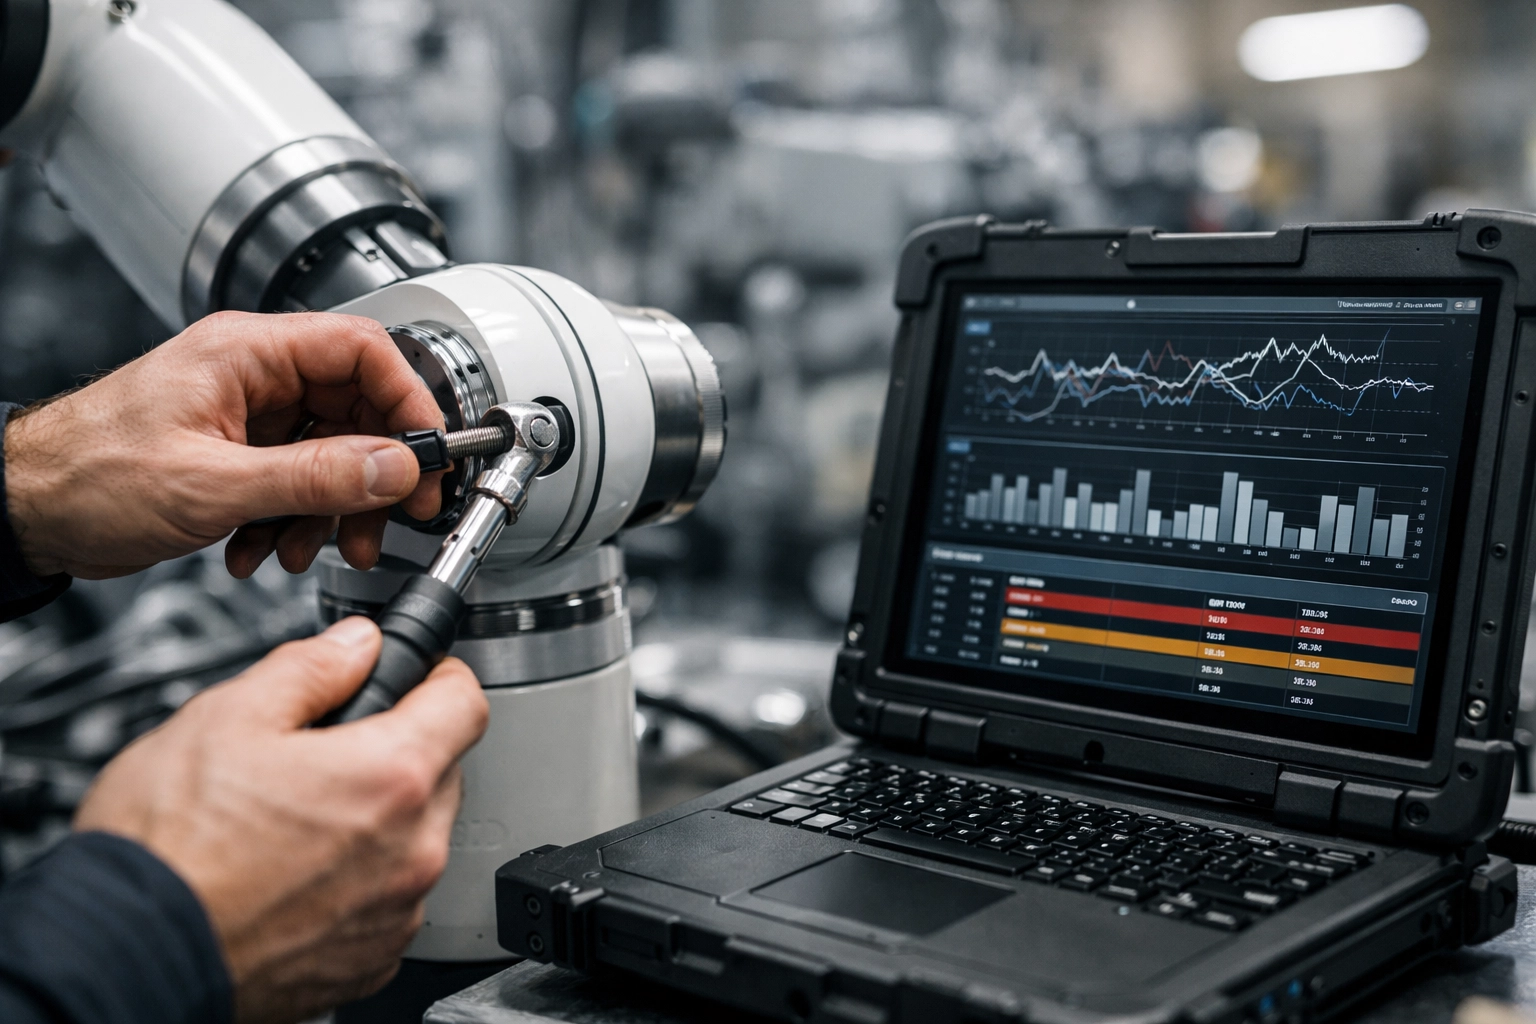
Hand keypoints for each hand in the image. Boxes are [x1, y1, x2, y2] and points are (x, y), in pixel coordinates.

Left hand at [4, 310, 446, 579]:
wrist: (24, 511)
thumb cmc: (86, 474)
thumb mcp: (213, 484)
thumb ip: (315, 476)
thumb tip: (395, 467)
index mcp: (249, 353)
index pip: (364, 350)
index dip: (408, 400)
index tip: (429, 454)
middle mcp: (255, 377)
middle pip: (358, 409)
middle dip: (376, 474)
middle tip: (393, 516)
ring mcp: (248, 417)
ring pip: (333, 454)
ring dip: (334, 509)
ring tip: (315, 548)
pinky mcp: (239, 456)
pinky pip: (299, 482)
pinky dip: (296, 522)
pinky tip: (267, 550)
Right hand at [74, 616, 488, 1023]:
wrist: (124, 955)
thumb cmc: (166, 848)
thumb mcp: (228, 716)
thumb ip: (311, 669)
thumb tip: (357, 645)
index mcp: (391, 776)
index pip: (466, 702)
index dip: (438, 677)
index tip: (415, 677)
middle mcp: (411, 850)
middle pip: (441, 772)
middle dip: (398, 751)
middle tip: (325, 754)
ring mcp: (395, 913)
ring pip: (417, 839)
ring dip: (379, 821)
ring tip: (296, 821)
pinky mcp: (369, 962)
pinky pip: (389, 901)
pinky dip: (359, 883)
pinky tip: (295, 875)